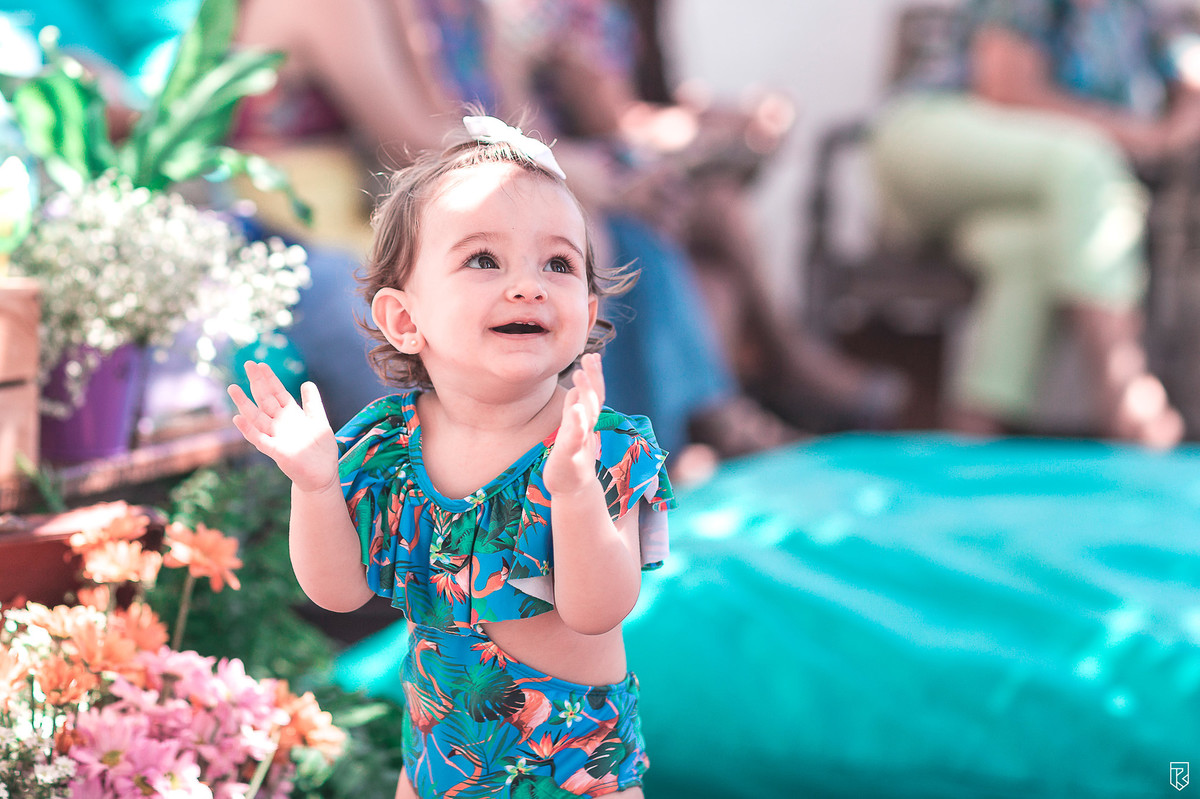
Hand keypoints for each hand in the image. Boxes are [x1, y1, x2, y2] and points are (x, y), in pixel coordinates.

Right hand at [228, 361, 338, 492]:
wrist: (322, 475)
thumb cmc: (320, 449)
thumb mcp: (319, 421)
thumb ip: (312, 403)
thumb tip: (307, 382)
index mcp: (291, 415)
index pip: (277, 393)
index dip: (270, 379)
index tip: (261, 364)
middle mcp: (280, 424)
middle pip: (265, 400)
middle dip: (257, 383)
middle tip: (247, 364)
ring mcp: (276, 437)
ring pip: (257, 417)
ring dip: (245, 403)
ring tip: (233, 388)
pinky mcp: (276, 452)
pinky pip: (259, 439)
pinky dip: (248, 429)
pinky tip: (238, 418)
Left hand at [543, 353, 604, 497]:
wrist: (571, 487)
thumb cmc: (571, 455)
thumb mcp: (572, 427)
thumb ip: (574, 406)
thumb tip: (579, 385)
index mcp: (587, 421)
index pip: (595, 395)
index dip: (596, 376)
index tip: (593, 355)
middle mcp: (586, 430)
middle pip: (594, 402)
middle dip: (593, 380)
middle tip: (589, 358)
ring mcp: (578, 444)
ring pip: (585, 418)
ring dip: (585, 396)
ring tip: (579, 374)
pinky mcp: (568, 458)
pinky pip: (574, 440)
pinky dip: (576, 425)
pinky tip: (575, 410)